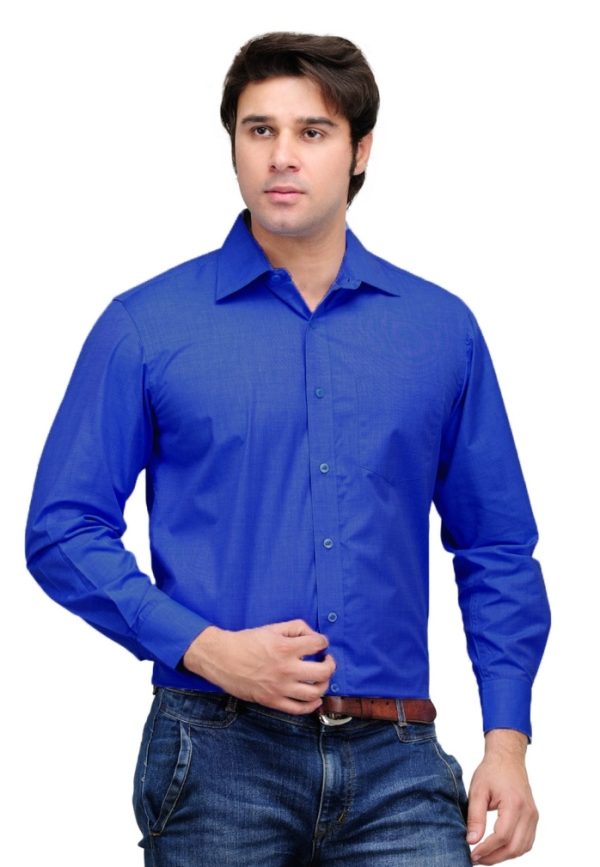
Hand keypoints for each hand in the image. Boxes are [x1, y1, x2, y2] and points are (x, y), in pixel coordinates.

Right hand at [182, 619, 335, 714]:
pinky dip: (312, 705)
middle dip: (331, 664)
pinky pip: (299, 709)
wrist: (222, 658)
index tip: (321, 643)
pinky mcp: (272, 701)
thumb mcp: (271, 627)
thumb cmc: (246, 641)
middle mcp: (286, 669)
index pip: (318, 644)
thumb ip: (295, 627)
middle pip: (323, 672)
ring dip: (324, 684)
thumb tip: (312, 635)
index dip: (323, 641)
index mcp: (286, 648)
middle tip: (327, 660)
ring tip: (321, 678)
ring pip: (315, 692)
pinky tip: (315, 698)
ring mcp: (280, 688)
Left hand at [467, 729, 537, 863]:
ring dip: (504, 856)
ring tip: (485, 856)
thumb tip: (471, 840)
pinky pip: (526, 841)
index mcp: (514, 804)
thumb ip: (475, 816)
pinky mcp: (533, 818)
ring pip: (522, 848)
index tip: (472, 855)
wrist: (507, 758)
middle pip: (515, 847)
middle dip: (494, 857)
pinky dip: (513, 849)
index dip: (486, 849)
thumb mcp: (478, 790)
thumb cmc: (492, 771)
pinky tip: (498, 849)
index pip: (502, 836)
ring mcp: (533, 816)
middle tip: (476, 860)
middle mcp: (528, 812)